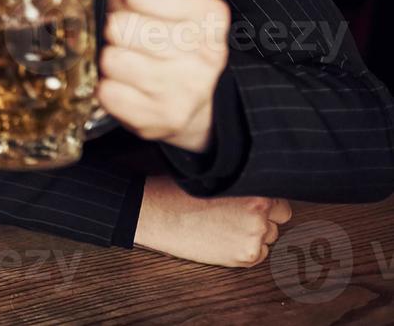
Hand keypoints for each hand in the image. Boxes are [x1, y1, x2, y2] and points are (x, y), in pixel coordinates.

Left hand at [94, 0, 229, 153]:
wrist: (199, 100)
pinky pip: (106, 93)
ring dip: (111, 58)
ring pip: (111, 60)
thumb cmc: (168, 34)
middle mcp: (205, 55)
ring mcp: (184, 91)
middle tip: (128, 34)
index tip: (132, 1)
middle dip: (115, 26)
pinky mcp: (160, 120)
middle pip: (119, 26)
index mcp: (208, 14)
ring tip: (130, 59)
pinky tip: (128, 85)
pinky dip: (109, 87)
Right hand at [134, 174, 291, 266]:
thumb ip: (242, 184)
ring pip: (268, 236)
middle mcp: (259, 212)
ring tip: (223, 227)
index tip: (246, 203)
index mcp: (254, 189)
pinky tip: (221, 239)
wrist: (156, 215)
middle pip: (278, 218)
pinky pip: (259, 254)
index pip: (278, 199)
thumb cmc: (177, 192)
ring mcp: (253, 236)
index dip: (262, 201)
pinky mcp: (245, 256)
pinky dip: (244, 249)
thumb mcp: (214, 178)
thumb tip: (263, 192)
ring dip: (253, 233)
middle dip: (262, 217)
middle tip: (234, 215)